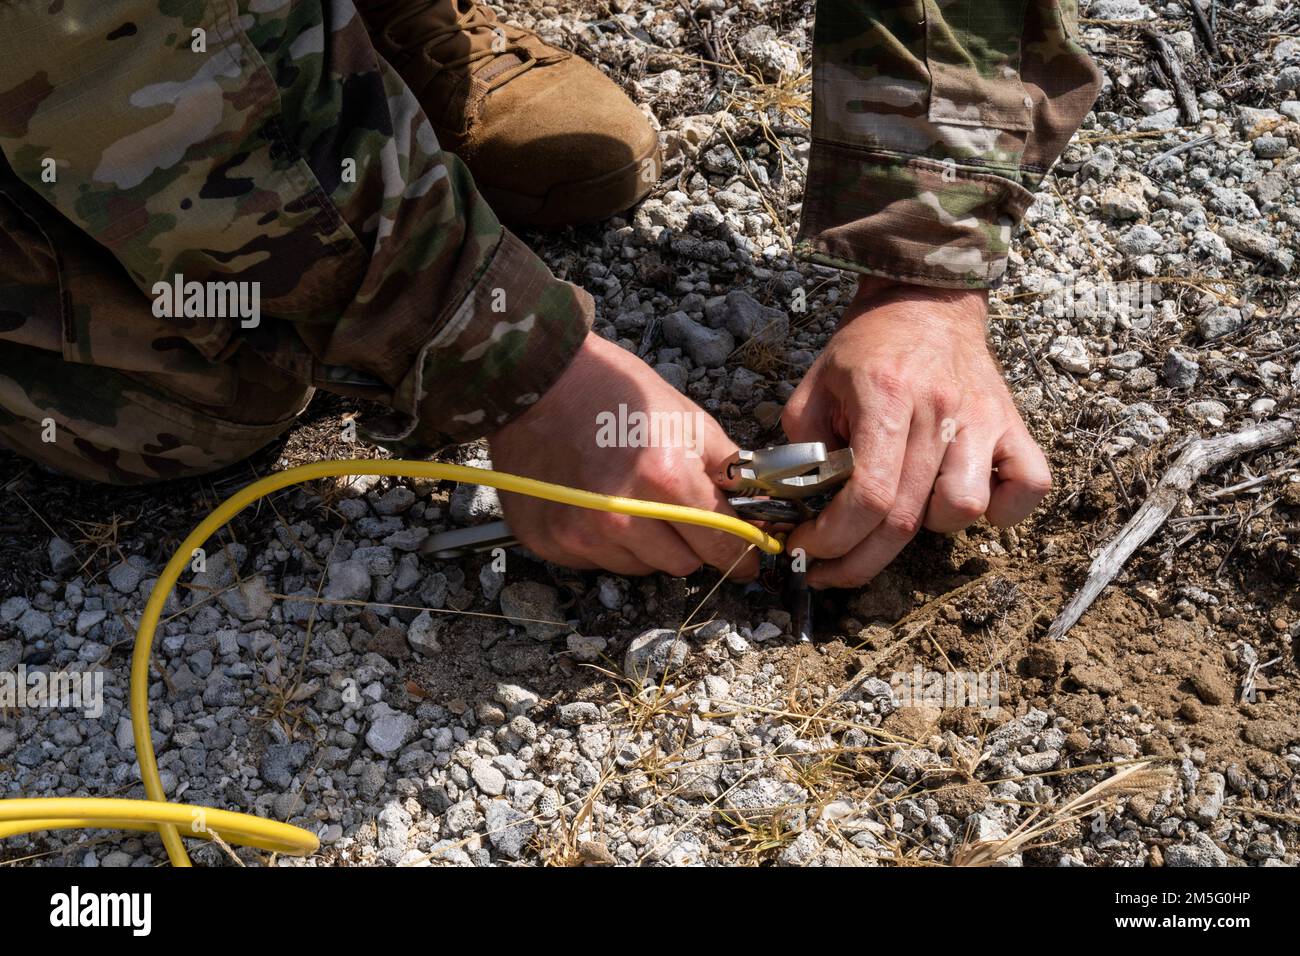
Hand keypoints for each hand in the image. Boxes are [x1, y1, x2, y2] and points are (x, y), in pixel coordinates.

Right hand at [489, 333, 759, 578]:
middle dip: (689, 542)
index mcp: (665, 479)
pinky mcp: (551, 543)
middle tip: (674, 508)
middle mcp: (622, 516)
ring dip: (646, 545)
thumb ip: (727, 468)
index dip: (741, 554)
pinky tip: (596, 505)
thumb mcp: (685, 417)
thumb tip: (754, 506)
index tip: (748, 560)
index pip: (721, 542)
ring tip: (629, 499)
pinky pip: (599, 563)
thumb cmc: (614, 391)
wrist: (537, 380)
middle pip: (683, 564)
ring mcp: (582, 534)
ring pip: (641, 567)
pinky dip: (606, 543)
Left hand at [783, 280, 1050, 588]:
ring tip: (905, 511)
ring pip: (965, 508)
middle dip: (857, 561)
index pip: (867, 493)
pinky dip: (1002, 510)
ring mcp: (982, 419)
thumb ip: (801, 446)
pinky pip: (1028, 486)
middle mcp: (938, 410)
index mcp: (885, 397)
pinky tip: (960, 500)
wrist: (924, 299)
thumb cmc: (866, 348)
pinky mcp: (1013, 425)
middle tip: (827, 572)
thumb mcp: (815, 386)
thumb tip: (798, 507)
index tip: (805, 548)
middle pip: (906, 517)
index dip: (833, 538)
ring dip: (929, 528)